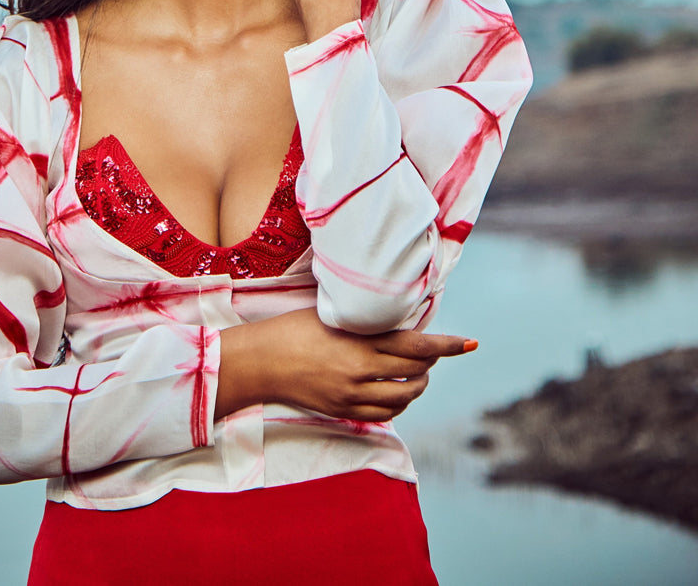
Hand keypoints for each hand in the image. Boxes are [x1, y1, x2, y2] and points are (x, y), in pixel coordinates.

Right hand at [216, 308, 476, 423]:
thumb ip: (365, 321)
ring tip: (416, 374)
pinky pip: (384, 415)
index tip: (470, 343)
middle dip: (432, 364)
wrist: (260, 362)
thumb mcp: (331, 315)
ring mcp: (352, 396)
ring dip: (417, 385)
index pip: (416, 346)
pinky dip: (398, 403)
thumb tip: (397, 318)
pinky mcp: (343, 412)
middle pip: (415, 373)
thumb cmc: (292, 328)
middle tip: (433, 352)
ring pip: (404, 397)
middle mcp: (360, 372)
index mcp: (359, 342)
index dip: (447, 345)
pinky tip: (396, 391)